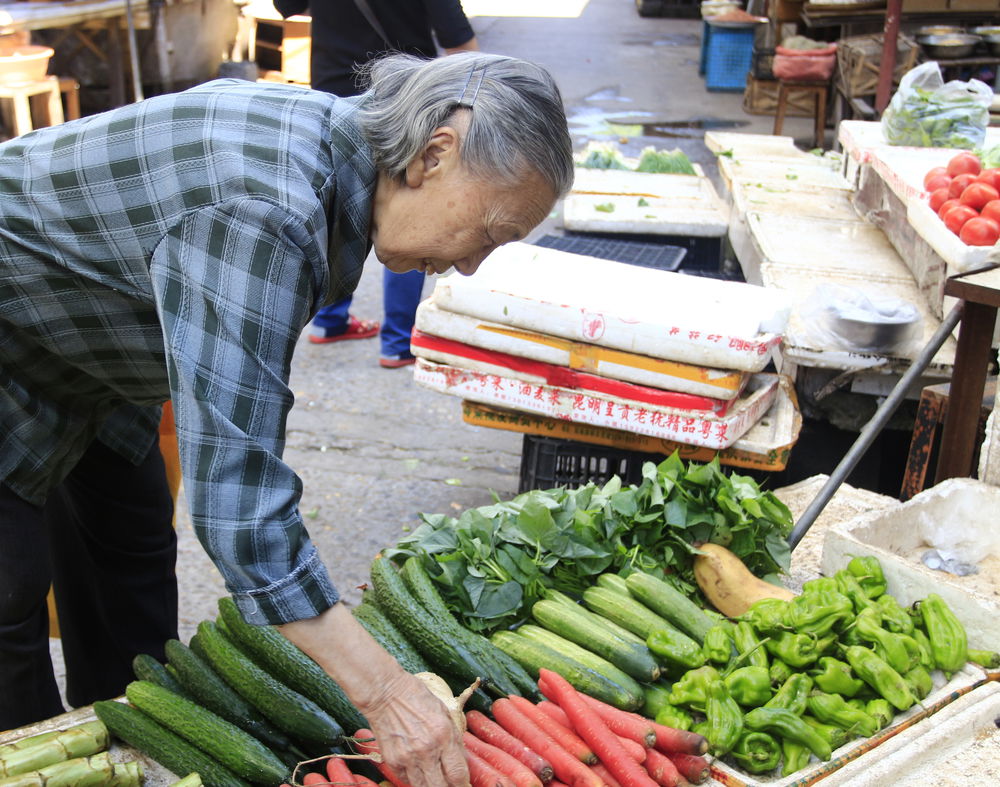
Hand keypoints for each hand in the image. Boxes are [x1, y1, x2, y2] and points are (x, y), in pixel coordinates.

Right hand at [277, 603, 469, 786]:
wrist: (386, 693)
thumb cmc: (416, 697)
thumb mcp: (444, 712)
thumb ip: (454, 739)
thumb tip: (461, 761)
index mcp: (444, 735)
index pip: (458, 774)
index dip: (463, 784)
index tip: (464, 784)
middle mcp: (427, 750)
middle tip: (450, 784)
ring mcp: (408, 758)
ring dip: (431, 785)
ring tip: (435, 779)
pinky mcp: (392, 761)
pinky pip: (406, 781)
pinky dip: (414, 780)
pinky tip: (418, 770)